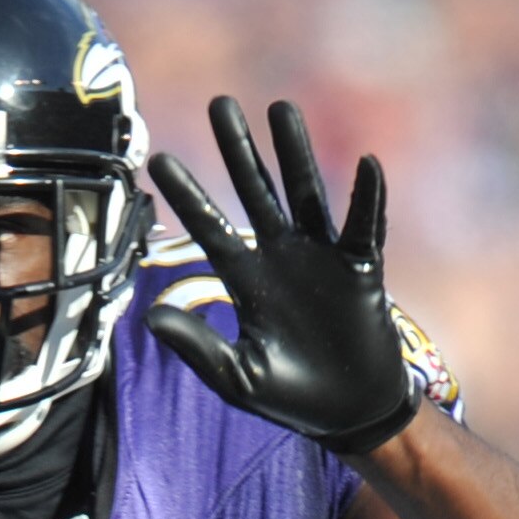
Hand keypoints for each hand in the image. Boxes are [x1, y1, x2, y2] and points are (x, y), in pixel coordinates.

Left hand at [146, 96, 421, 454]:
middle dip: (238, 149)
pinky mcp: (362, 268)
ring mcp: (322, 257)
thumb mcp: (237, 378)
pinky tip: (367, 164)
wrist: (348, 414)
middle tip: (219, 103)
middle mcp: (281, 257)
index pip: (210, 228)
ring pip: (306, 193)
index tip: (159, 159)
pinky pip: (365, 227)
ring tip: (280, 107)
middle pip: (255, 191)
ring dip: (295, 152)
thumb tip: (149, 317)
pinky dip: (368, 197)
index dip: (187, 195)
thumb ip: (197, 348)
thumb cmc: (291, 397)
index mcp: (246, 280)